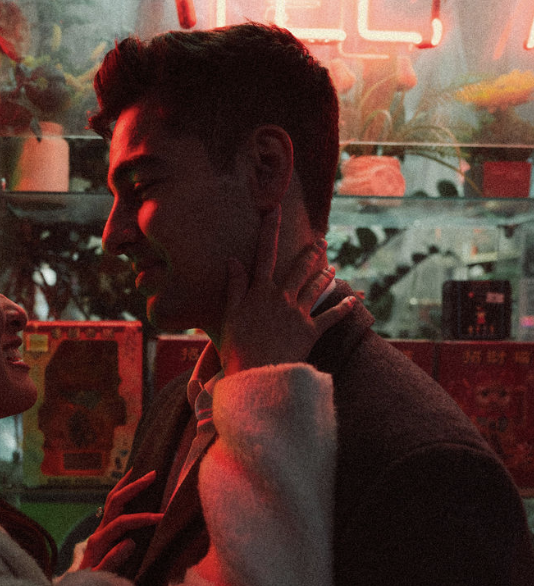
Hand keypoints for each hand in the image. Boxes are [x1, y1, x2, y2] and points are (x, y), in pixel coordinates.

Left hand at [76, 469, 162, 571]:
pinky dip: (123, 492)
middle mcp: (99, 530)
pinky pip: (113, 505)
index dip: (141, 518)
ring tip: (141, 470)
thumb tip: (130, 542)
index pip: (122, 523)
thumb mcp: (100, 578)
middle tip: (153, 474)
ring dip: (127, 484)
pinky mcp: (105, 530)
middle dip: (134, 487)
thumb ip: (111, 561)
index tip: (161, 518)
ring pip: (112, 499)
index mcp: (99, 541)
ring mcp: (101, 528)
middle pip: (115, 501)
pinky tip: (132, 486)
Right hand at [219, 208, 354, 374]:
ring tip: (332, 267)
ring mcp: (299, 313)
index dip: (270, 231)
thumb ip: (234, 287)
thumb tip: (233, 260)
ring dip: (325, 275)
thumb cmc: (238, 348)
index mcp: (260, 292)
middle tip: (322, 241)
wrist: (258, 374)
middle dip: (311, 253)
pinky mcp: (311, 331)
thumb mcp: (230, 316)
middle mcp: (282, 297)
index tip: (275, 210)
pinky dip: (344, 308)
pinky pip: (331, 317)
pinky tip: (354, 300)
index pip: (264, 255)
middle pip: (299, 269)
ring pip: (316, 288)